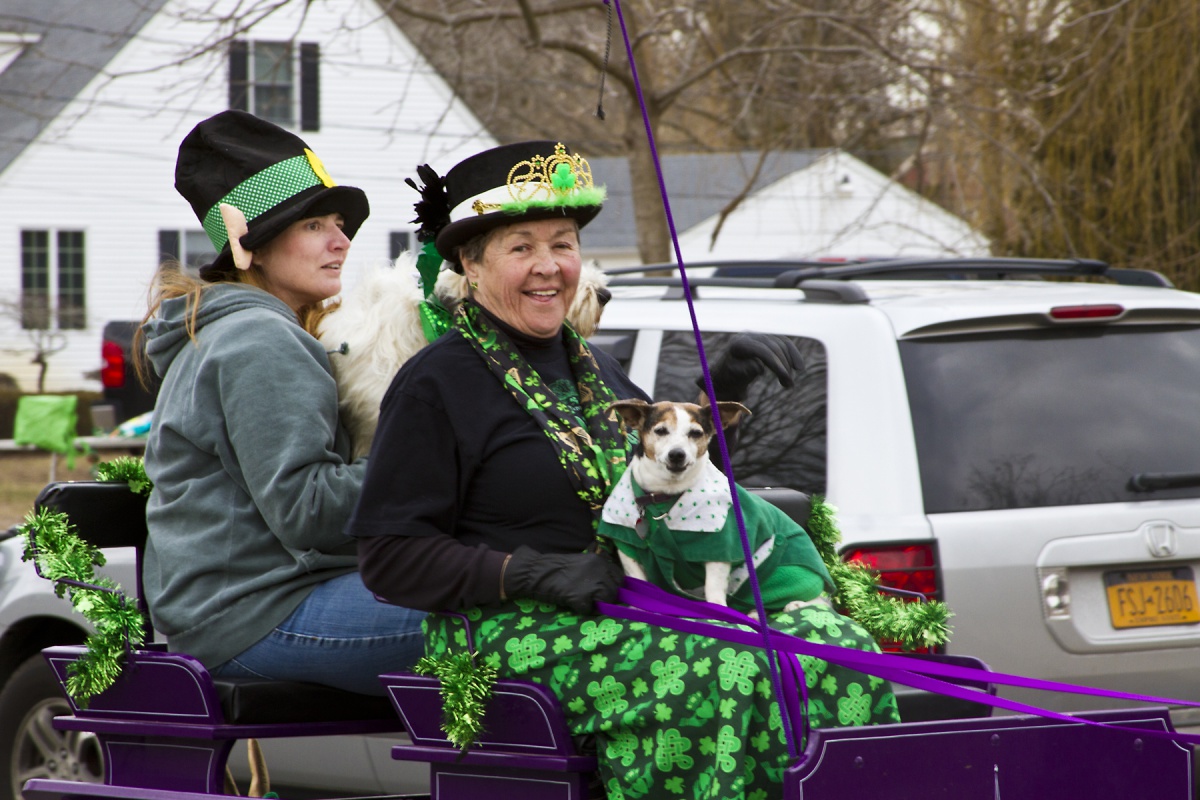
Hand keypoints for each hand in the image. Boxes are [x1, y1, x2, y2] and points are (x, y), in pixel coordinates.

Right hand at [503, 546, 623, 613]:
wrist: (537, 571)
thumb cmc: (557, 567)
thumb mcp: (583, 562)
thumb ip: (597, 570)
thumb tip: (612, 584)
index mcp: (600, 560)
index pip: (619, 577)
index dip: (614, 586)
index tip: (606, 591)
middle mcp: (600, 571)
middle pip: (615, 590)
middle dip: (608, 597)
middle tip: (594, 599)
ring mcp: (592, 584)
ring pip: (606, 601)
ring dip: (597, 604)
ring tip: (583, 601)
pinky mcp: (581, 598)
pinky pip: (589, 609)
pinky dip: (582, 609)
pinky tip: (574, 603)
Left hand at [700, 333, 804, 400]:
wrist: (724, 374)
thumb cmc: (727, 377)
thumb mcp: (732, 377)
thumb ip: (744, 370)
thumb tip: (760, 366)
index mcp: (739, 344)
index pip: (762, 350)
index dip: (776, 363)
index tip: (785, 378)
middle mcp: (749, 335)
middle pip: (773, 347)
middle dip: (784, 366)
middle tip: (789, 385)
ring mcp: (758, 335)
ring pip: (781, 344)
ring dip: (789, 363)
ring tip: (789, 383)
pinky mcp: (766, 339)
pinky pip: (783, 343)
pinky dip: (792, 354)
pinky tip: (799, 367)